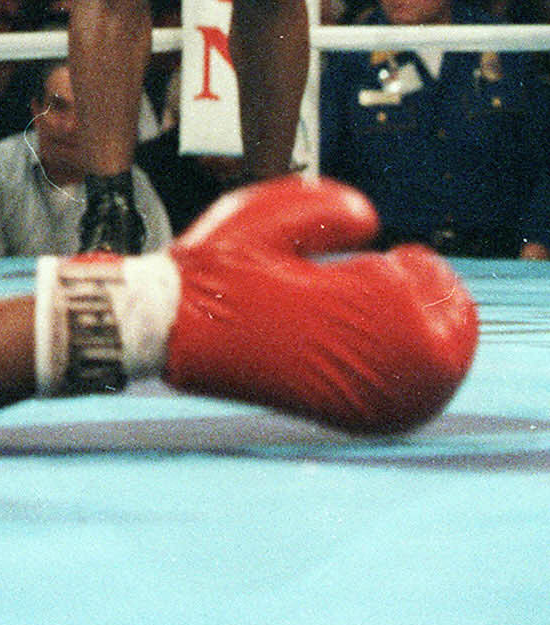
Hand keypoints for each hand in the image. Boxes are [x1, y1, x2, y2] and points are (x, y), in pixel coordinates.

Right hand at [164, 176, 476, 435]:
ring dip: (436, 340)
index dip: (418, 268)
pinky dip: (421, 378)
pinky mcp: (353, 418)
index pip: (423, 287)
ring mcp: (367, 396)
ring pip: (440, 372)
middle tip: (413, 279)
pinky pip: (416, 402)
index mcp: (361, 302)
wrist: (178, 329)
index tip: (404, 256)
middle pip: (447, 331)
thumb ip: (332, 206)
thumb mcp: (269, 212)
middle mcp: (375, 357)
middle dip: (435, 302)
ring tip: (409, 314)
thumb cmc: (219, 270)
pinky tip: (398, 354)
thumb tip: (372, 224)